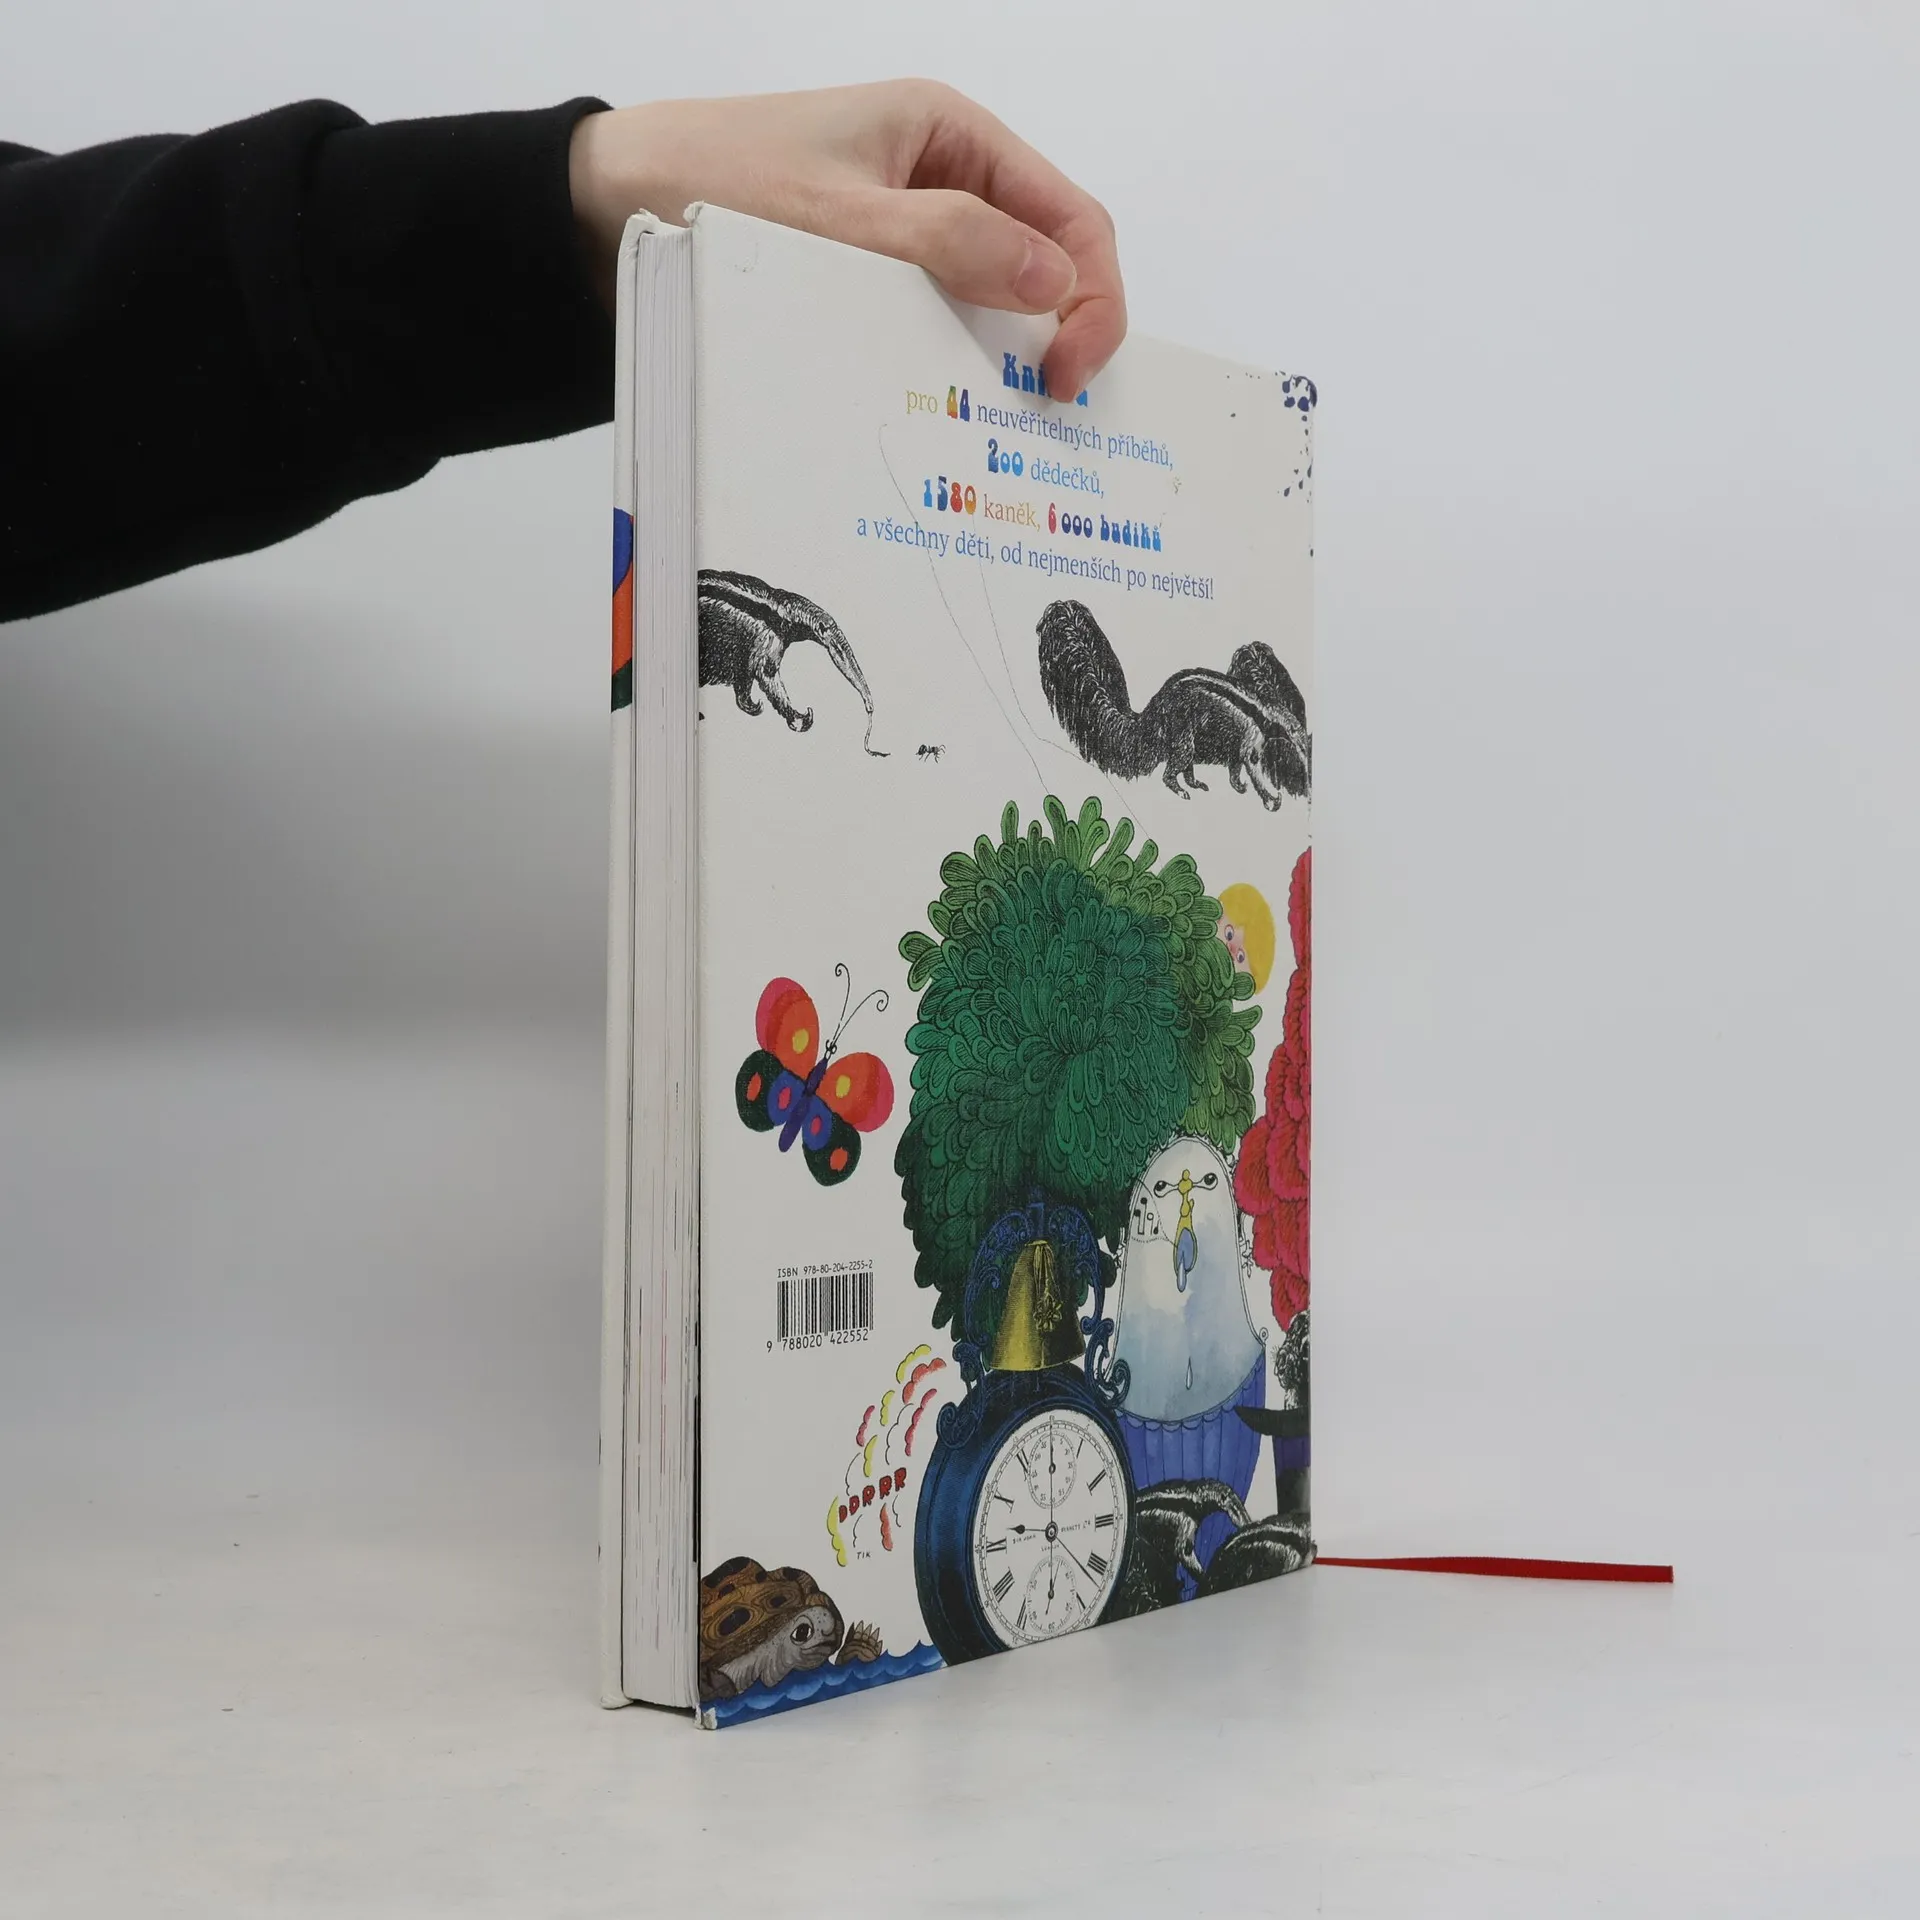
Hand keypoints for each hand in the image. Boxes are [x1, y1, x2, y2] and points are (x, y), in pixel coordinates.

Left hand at [569, 80, 1124, 398]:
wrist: (599, 212)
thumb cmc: (709, 183)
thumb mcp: (839, 220)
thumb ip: (951, 245)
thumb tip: (1055, 283)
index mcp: (948, 134)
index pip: (1070, 218)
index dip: (1091, 300)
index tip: (1064, 377)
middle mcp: (937, 179)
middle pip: (1040, 265)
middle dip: (1052, 337)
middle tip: (1036, 416)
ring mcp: (902, 232)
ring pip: (985, 304)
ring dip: (994, 361)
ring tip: (987, 427)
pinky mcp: (864, 279)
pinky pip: (929, 325)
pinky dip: (942, 368)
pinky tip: (933, 413)